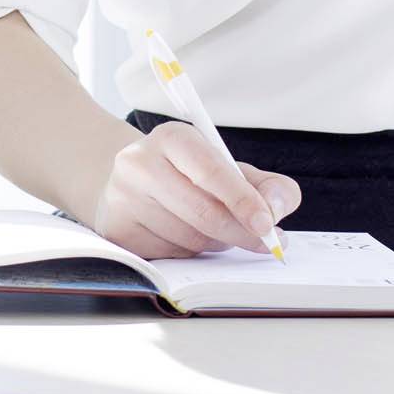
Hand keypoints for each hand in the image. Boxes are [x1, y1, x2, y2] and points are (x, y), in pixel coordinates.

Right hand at [90, 120, 302, 259]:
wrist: (130, 183)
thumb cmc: (189, 177)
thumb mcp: (230, 170)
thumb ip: (267, 186)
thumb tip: (276, 210)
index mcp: (172, 138)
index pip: (211, 170)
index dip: (242, 200)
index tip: (267, 224)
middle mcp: (140, 163)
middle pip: (202, 211)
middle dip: (241, 233)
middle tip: (267, 244)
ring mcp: (123, 198)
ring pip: (188, 238)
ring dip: (215, 244)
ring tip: (217, 231)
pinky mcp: (117, 230)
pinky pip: (169, 255)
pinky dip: (190, 254)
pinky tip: (187, 238)